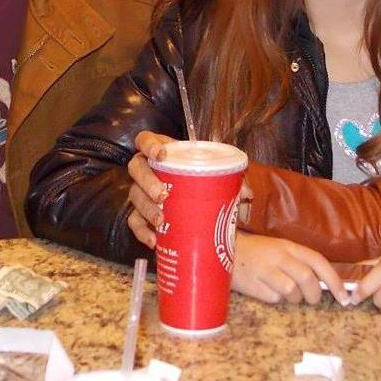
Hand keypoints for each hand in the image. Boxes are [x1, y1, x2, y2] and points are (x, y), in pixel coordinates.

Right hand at [125, 131, 250, 247]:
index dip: (149, 144)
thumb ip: (235, 182)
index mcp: (164, 153)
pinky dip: (142, 232)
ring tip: (161, 220)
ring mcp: (142, 192)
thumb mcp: (221, 179)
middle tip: (163, 196)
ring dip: (146, 208)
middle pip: (136, 168)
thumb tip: (246, 194)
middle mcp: (147, 170)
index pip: (145, 139)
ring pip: (135, 196)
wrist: (203, 210)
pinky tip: (153, 240)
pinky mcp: (140, 215)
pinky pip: (134, 222)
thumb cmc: (207, 185)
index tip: (162, 155)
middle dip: (148, 181)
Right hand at [232, 232, 345, 304]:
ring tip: (287, 294)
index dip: (334, 280)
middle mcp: (279, 256)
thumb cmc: (256, 252)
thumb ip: (300, 262)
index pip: (318, 262)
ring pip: (292, 292)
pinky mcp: (253, 285)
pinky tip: (268, 291)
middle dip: (314, 294)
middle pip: (307, 279)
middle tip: (311, 299)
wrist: (222, 250)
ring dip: (294, 298)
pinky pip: (274, 299)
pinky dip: (276, 299)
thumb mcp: (280, 249)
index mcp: (289, 246)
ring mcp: (265, 271)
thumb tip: (324, 283)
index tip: (343, 296)